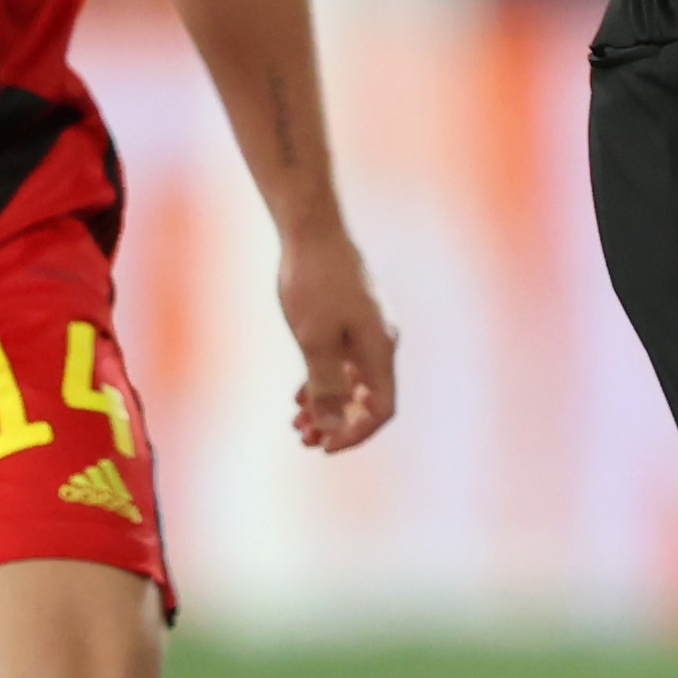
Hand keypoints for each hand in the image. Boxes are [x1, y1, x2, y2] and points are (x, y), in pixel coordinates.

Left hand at [278, 223, 400, 452]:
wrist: (312, 231)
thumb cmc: (313, 282)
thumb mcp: (313, 339)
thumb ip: (325, 384)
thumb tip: (331, 425)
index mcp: (379, 349)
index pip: (381, 409)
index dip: (355, 433)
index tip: (323, 445)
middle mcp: (380, 344)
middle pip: (368, 400)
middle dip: (337, 424)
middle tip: (303, 439)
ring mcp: (366, 332)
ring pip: (353, 383)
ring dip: (327, 407)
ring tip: (296, 423)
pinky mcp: (350, 321)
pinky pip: (343, 365)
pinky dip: (324, 384)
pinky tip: (299, 396)